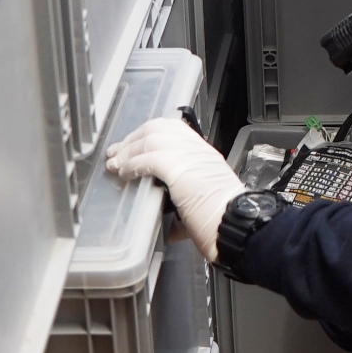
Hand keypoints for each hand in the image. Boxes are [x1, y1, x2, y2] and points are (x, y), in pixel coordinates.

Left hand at [106, 118, 243, 261]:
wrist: (235, 224)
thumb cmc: (222, 221)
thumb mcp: (201, 204)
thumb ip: (179, 204)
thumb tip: (160, 218)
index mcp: (204, 154)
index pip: (173, 129)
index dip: (149, 135)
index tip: (134, 146)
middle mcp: (197, 149)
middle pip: (158, 128)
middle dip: (133, 139)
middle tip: (116, 153)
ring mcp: (189, 155)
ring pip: (151, 138)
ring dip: (129, 150)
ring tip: (115, 163)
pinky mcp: (179, 167)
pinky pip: (149, 157)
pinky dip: (133, 164)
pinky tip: (125, 173)